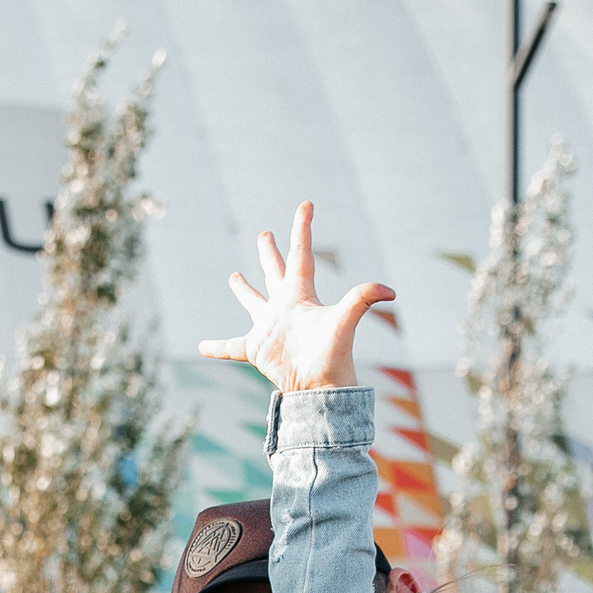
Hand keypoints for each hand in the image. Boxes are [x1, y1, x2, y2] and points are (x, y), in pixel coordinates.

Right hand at [196, 201, 393, 394]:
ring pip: (253, 303)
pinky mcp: (257, 349)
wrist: (320, 388)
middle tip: (264, 234)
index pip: (301, 254)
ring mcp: (269, 328)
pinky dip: (217, 347)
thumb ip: (361, 299)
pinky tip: (201, 346)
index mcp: (301, 295)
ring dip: (244, 290)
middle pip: (275, 272)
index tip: (306, 205)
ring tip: (234, 276)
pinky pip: (231, 347)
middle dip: (269, 253)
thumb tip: (390, 290)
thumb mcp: (344, 321)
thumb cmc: (333, 355)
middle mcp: (284, 307)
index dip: (302, 229)